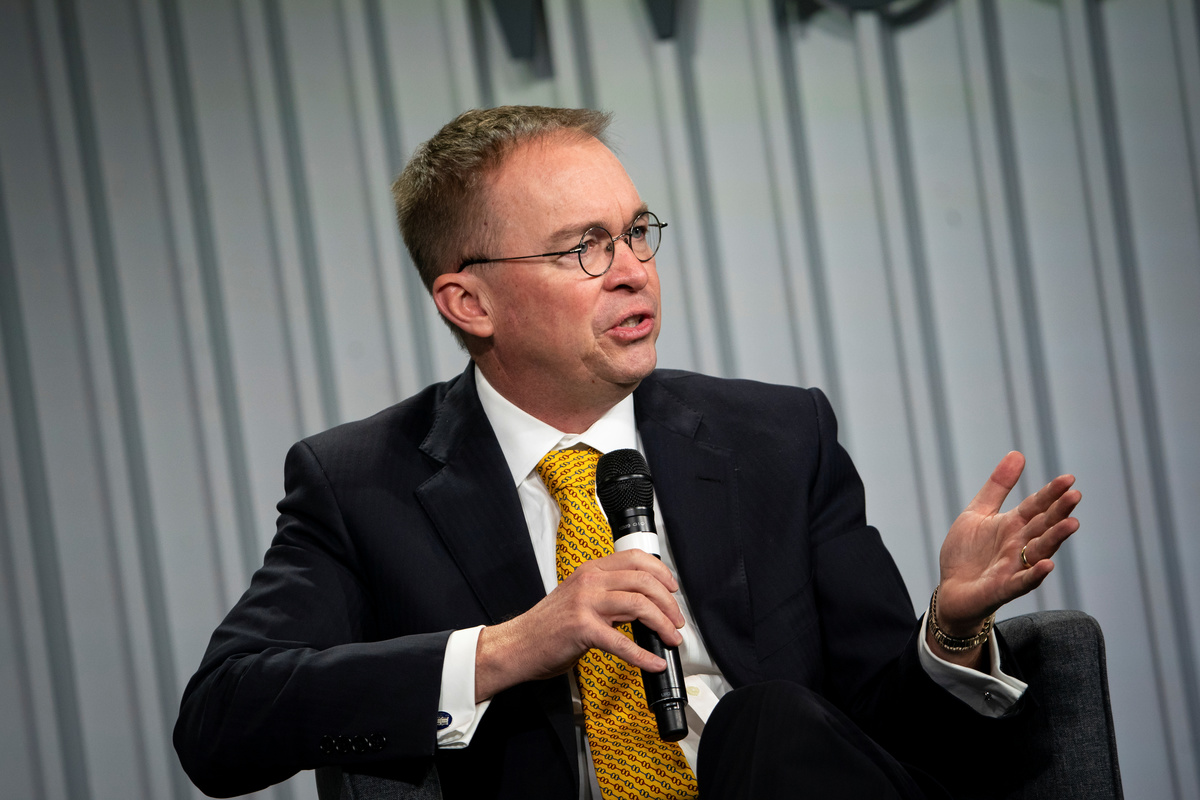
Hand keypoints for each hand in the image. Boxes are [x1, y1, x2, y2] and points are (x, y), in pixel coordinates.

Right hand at [474, 549, 683, 701]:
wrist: (517, 645)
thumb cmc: (548, 626)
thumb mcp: (580, 598)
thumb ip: (608, 595)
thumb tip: (644, 606)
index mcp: (590, 570)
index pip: (635, 558)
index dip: (661, 572)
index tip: (673, 589)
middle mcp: (589, 581)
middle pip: (643, 581)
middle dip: (669, 603)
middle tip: (677, 621)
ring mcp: (585, 603)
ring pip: (639, 605)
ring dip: (663, 625)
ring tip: (672, 639)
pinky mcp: (582, 629)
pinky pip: (622, 642)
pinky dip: (643, 655)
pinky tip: (654, 663)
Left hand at [935, 451, 1079, 639]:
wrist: (951, 589)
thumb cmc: (966, 552)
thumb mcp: (978, 513)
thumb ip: (998, 487)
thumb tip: (1017, 454)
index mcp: (1013, 525)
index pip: (1036, 506)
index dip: (1051, 493)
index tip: (1069, 479)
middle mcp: (1019, 545)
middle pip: (1043, 526)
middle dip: (1058, 512)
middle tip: (1075, 496)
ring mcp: (1014, 567)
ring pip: (1040, 551)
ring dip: (1055, 539)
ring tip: (1071, 524)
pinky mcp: (1004, 588)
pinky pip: (1022, 581)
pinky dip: (1034, 574)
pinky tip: (1047, 564)